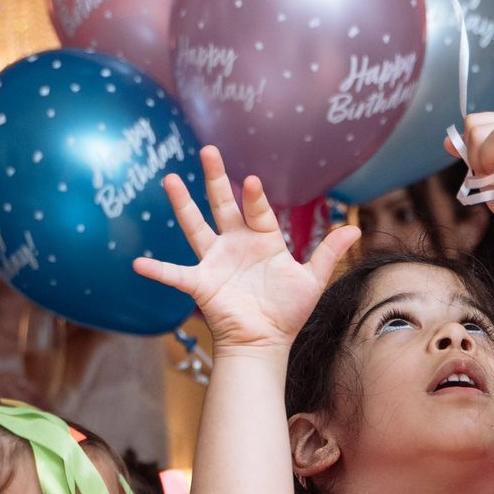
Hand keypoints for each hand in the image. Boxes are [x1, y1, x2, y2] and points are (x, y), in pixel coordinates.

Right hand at [132, 147, 358, 355]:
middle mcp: (235, 244)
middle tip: (209, 149)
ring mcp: (215, 262)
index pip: (257, 209)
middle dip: (216, 178)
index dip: (254, 197)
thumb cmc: (286, 312)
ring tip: (169, 179)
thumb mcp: (312, 280)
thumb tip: (355, 227)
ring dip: (182, 205)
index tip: (252, 181)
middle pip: (222, 204)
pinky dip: (157, 271)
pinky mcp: (201, 284)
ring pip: (196, 227)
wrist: (265, 344)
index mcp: (262, 240)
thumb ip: (329, 253)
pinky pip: (175, 275)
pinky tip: (138, 263)